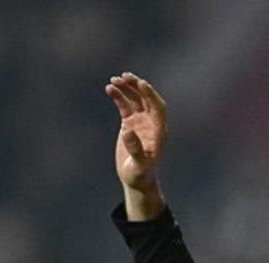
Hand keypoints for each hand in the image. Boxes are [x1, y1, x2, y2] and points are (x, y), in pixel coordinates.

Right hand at [105, 72, 166, 193]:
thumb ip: (135, 149)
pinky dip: (118, 97)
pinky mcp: (130, 123)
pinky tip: (109, 88)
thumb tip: (128, 131)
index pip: (158, 108)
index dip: (151, 95)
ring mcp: (141, 122)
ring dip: (127, 89)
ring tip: (114, 81)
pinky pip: (125, 105)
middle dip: (137, 87)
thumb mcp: (138, 164)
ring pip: (135, 100)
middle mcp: (152, 124)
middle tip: (124, 77)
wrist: (136, 179)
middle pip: (147, 99)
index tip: (141, 83)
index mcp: (159, 132)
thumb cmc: (140, 175)